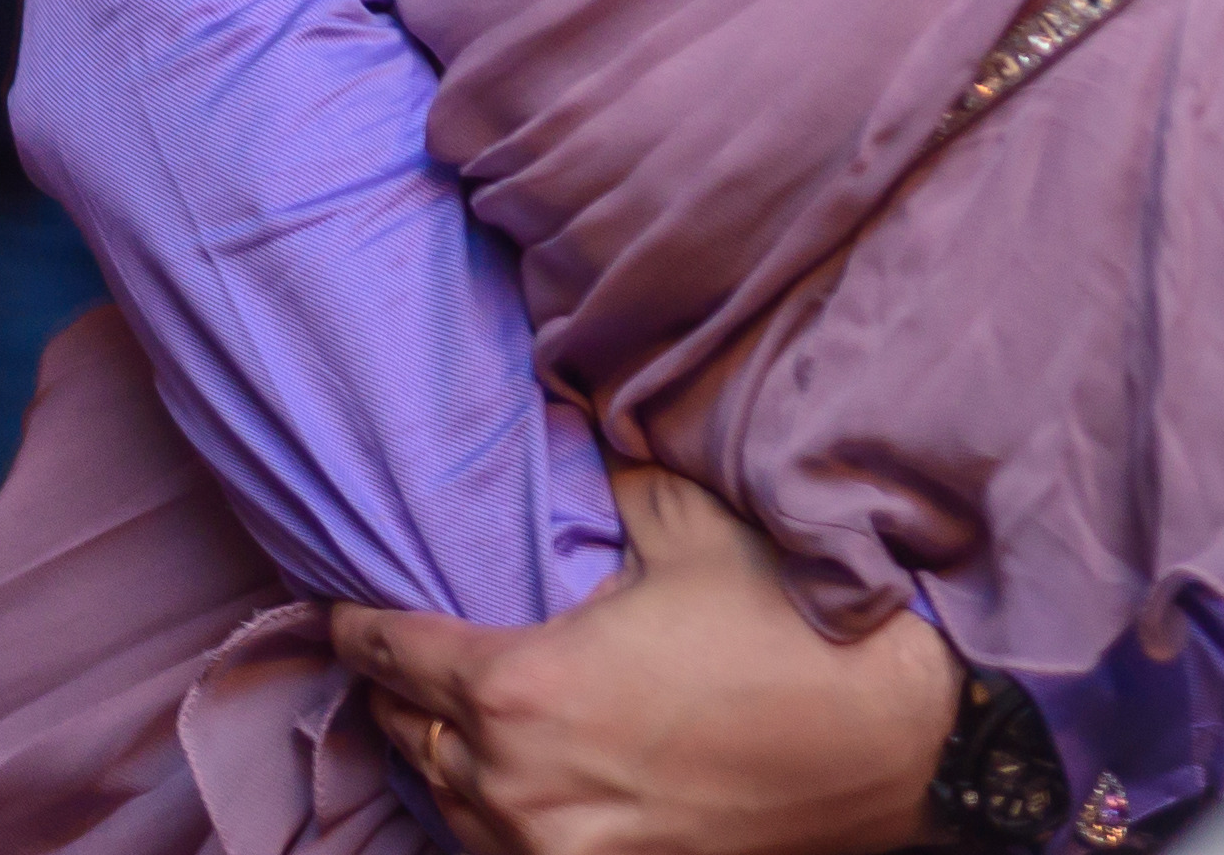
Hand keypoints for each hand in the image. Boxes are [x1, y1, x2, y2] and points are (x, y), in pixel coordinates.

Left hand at [330, 466, 959, 854]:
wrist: (889, 747)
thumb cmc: (783, 631)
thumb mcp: (683, 525)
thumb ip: (606, 476)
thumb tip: (566, 413)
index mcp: (519, 689)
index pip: (391, 654)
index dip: (354, 625)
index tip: (334, 608)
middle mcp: (516, 785)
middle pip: (405, 737)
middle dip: (390, 692)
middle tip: (383, 657)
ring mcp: (555, 852)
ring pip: (447, 805)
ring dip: (433, 757)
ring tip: (431, 716)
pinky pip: (501, 849)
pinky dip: (484, 811)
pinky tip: (498, 779)